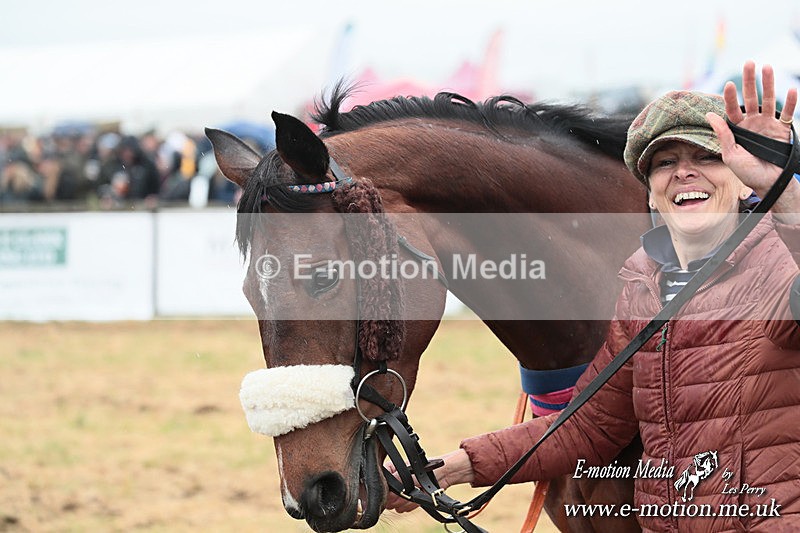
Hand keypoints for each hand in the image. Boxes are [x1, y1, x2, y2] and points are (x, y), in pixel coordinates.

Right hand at [384, 448, 474, 513]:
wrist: (443, 475)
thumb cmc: (427, 468)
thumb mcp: (409, 472)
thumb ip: (396, 482)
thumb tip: (387, 493)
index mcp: (392, 470)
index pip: (381, 484)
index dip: (387, 490)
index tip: (394, 492)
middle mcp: (395, 482)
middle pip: (387, 498)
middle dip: (398, 497)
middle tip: (408, 492)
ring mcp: (401, 492)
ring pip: (395, 505)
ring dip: (406, 502)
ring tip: (415, 493)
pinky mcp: (409, 501)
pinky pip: (404, 509)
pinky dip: (411, 505)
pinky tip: (418, 498)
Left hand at [706, 61, 797, 197]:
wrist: (768, 183)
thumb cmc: (747, 172)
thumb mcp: (730, 154)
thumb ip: (723, 134)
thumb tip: (709, 115)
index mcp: (737, 130)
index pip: (732, 109)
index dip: (731, 97)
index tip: (729, 84)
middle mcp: (752, 124)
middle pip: (751, 98)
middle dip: (750, 81)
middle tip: (749, 62)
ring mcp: (768, 125)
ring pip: (769, 101)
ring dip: (768, 84)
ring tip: (767, 67)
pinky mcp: (783, 130)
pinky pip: (787, 114)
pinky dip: (791, 102)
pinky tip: (791, 90)